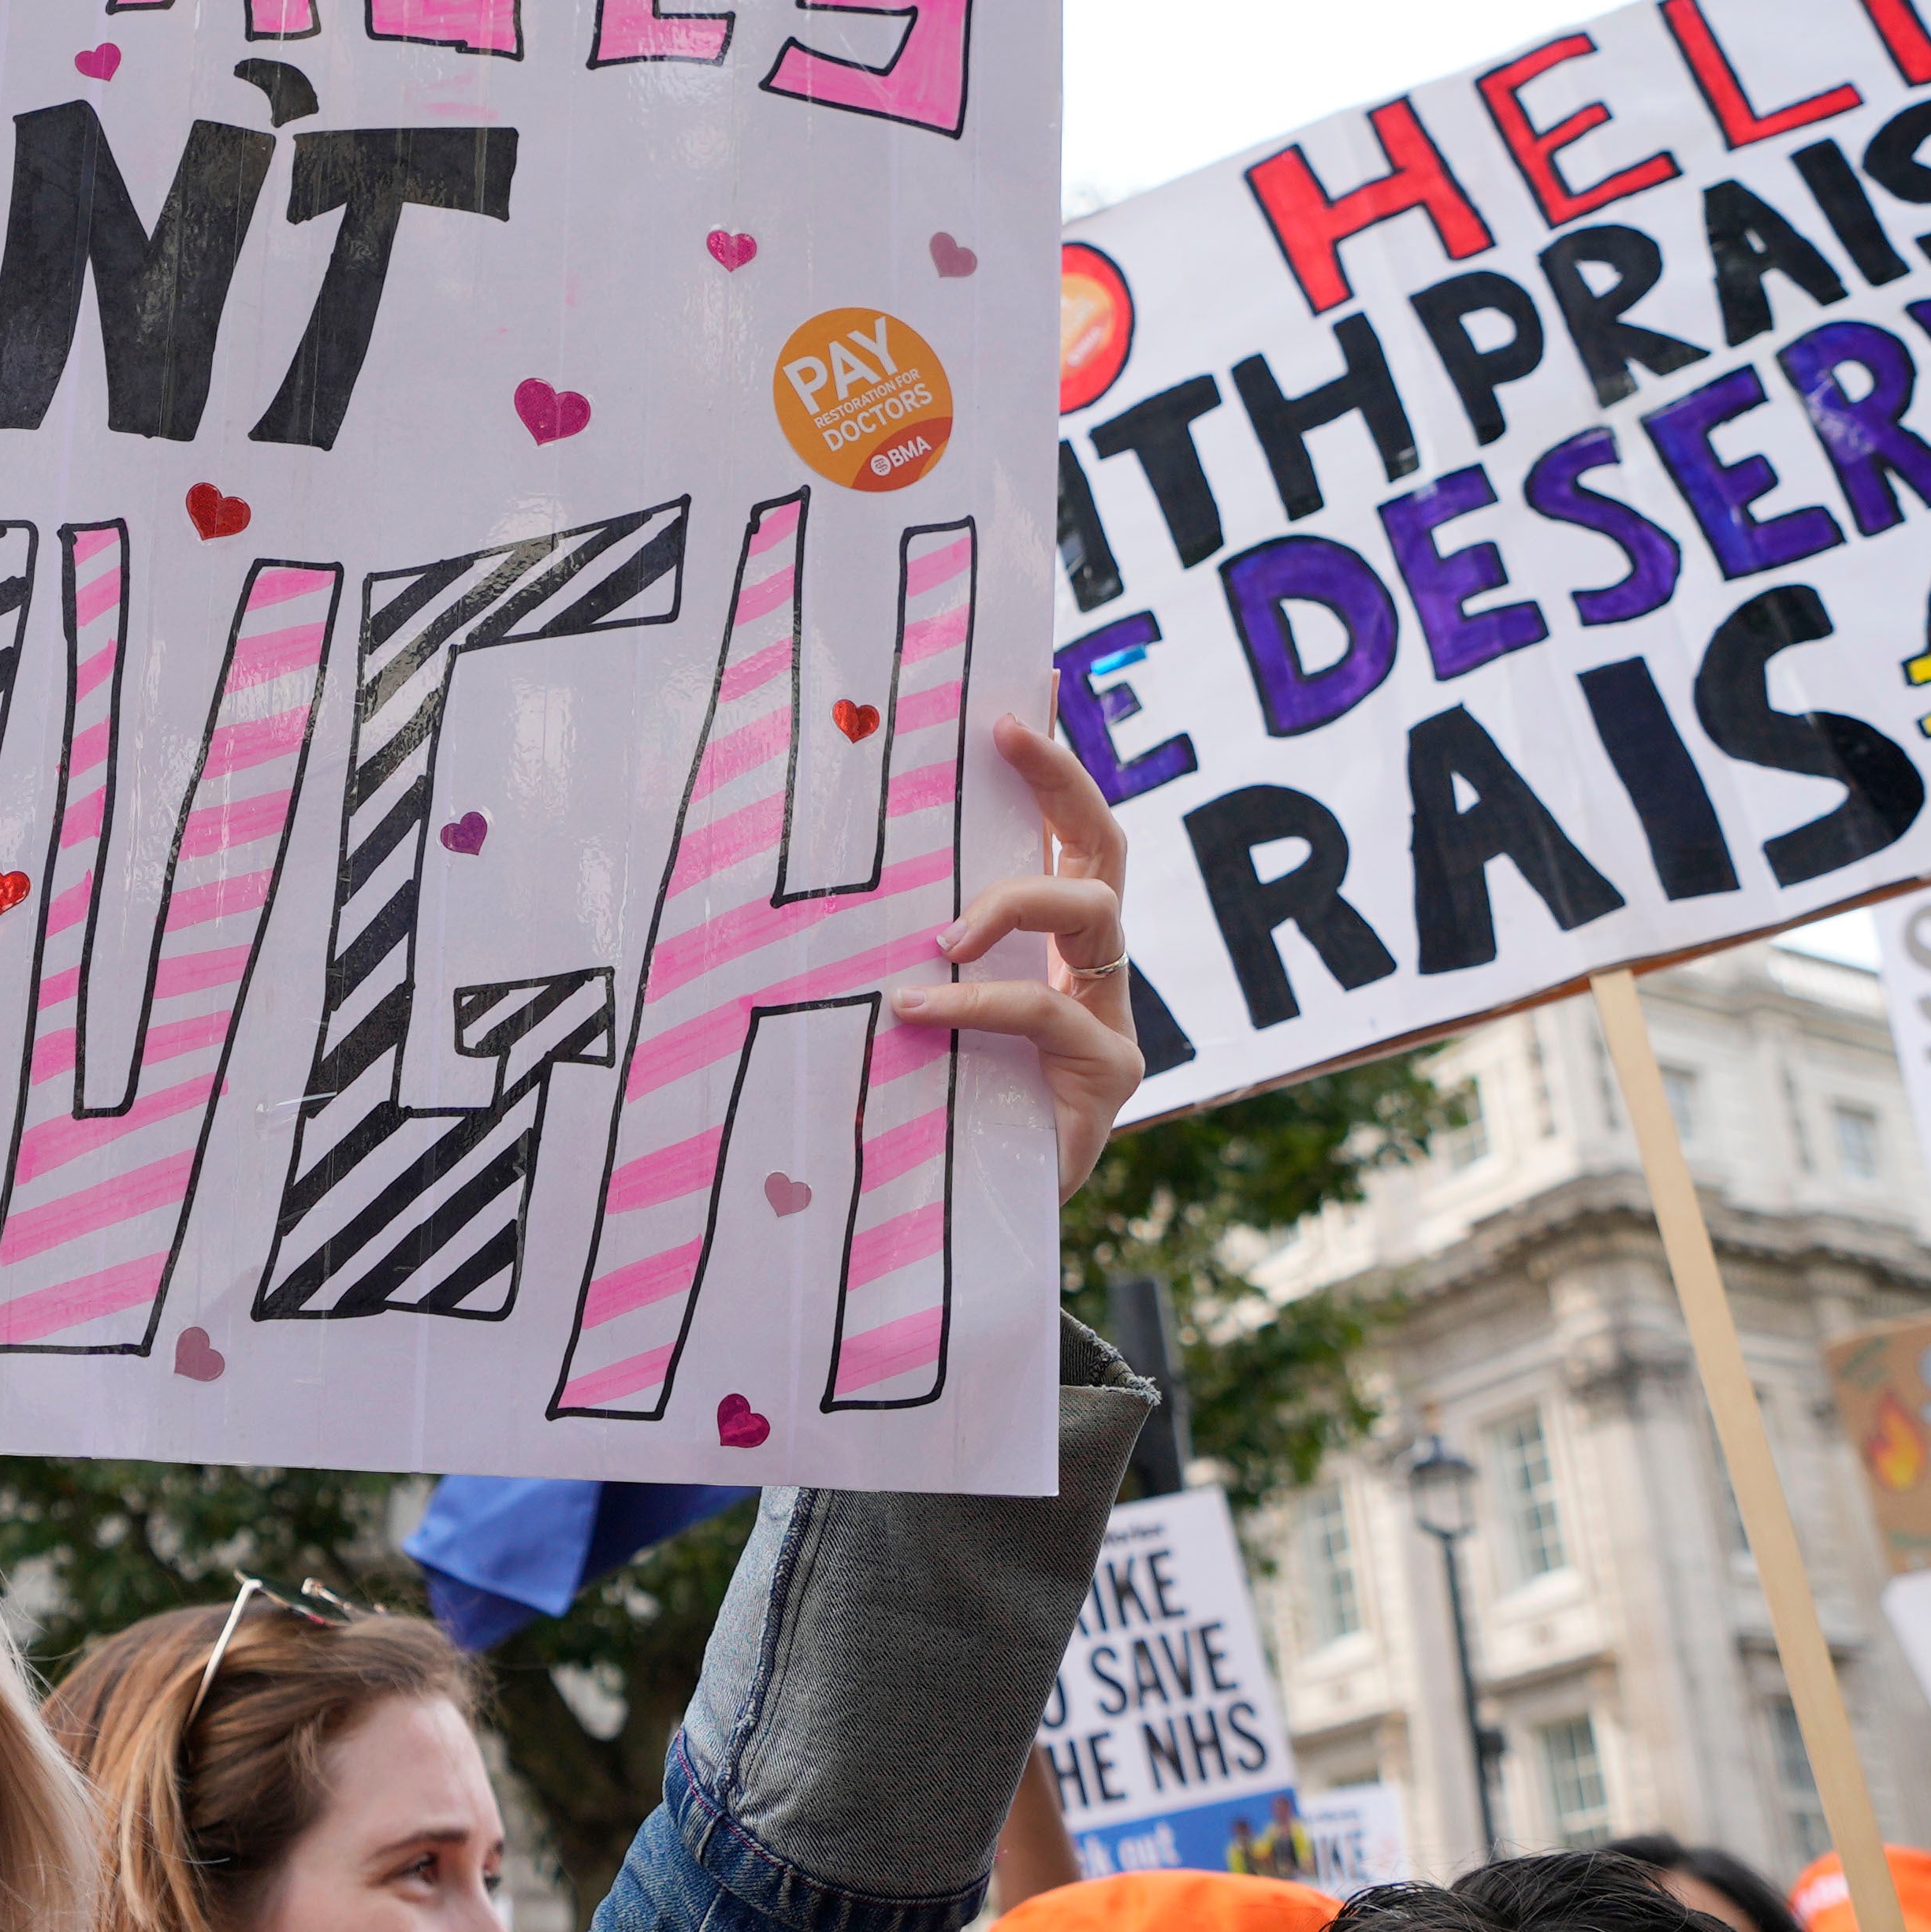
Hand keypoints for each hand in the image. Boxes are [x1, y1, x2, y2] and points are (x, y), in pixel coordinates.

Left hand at [895, 714, 1141, 1195]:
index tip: (1016, 692)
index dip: (1051, 765)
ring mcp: (1112, 1021)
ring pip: (1094, 910)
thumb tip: (818, 886)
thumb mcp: (911, 1018)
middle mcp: (1093, 972)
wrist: (964, 1239)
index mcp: (1050, 948)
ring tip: (938, 935)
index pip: (1063, 833)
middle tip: (1007, 735)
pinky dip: (977, 1005)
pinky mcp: (1110, 1078)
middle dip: (1060, 778)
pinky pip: (1046, 1013)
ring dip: (1012, 901)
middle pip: (1103, 842)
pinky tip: (916, 1012)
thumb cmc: (927, 1119)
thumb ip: (902, 960)